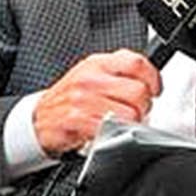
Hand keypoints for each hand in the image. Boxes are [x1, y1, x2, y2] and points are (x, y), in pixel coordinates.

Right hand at [32, 50, 157, 154]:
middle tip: (133, 111)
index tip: (154, 90)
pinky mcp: (77, 119)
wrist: (40, 118)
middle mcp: (90, 78)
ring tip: (118, 122)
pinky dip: (115, 133)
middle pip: (139, 92)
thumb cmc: (71, 99)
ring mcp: (83, 98)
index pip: (137, 62)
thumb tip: (150, 83)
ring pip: (131, 114)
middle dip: (142, 107)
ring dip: (130, 124)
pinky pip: (113, 128)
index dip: (152, 79)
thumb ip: (120, 74)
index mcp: (97, 63)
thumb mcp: (93, 76)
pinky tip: (106, 130)